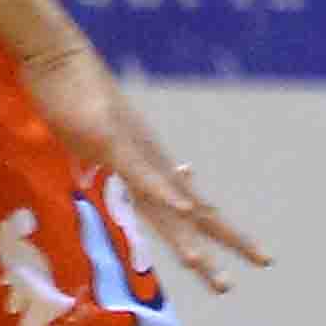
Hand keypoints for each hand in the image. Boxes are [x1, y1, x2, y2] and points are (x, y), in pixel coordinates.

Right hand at [17, 39, 266, 293]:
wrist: (59, 57)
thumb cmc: (76, 95)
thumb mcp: (101, 138)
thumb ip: (121, 161)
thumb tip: (153, 172)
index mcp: (150, 167)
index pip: (193, 207)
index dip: (222, 231)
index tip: (254, 253)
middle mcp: (151, 163)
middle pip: (195, 211)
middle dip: (229, 239)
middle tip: (266, 260)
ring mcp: (132, 153)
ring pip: (167, 203)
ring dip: (187, 237)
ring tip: (204, 268)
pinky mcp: (109, 142)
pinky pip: (138, 175)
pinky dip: (161, 194)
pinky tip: (180, 212)